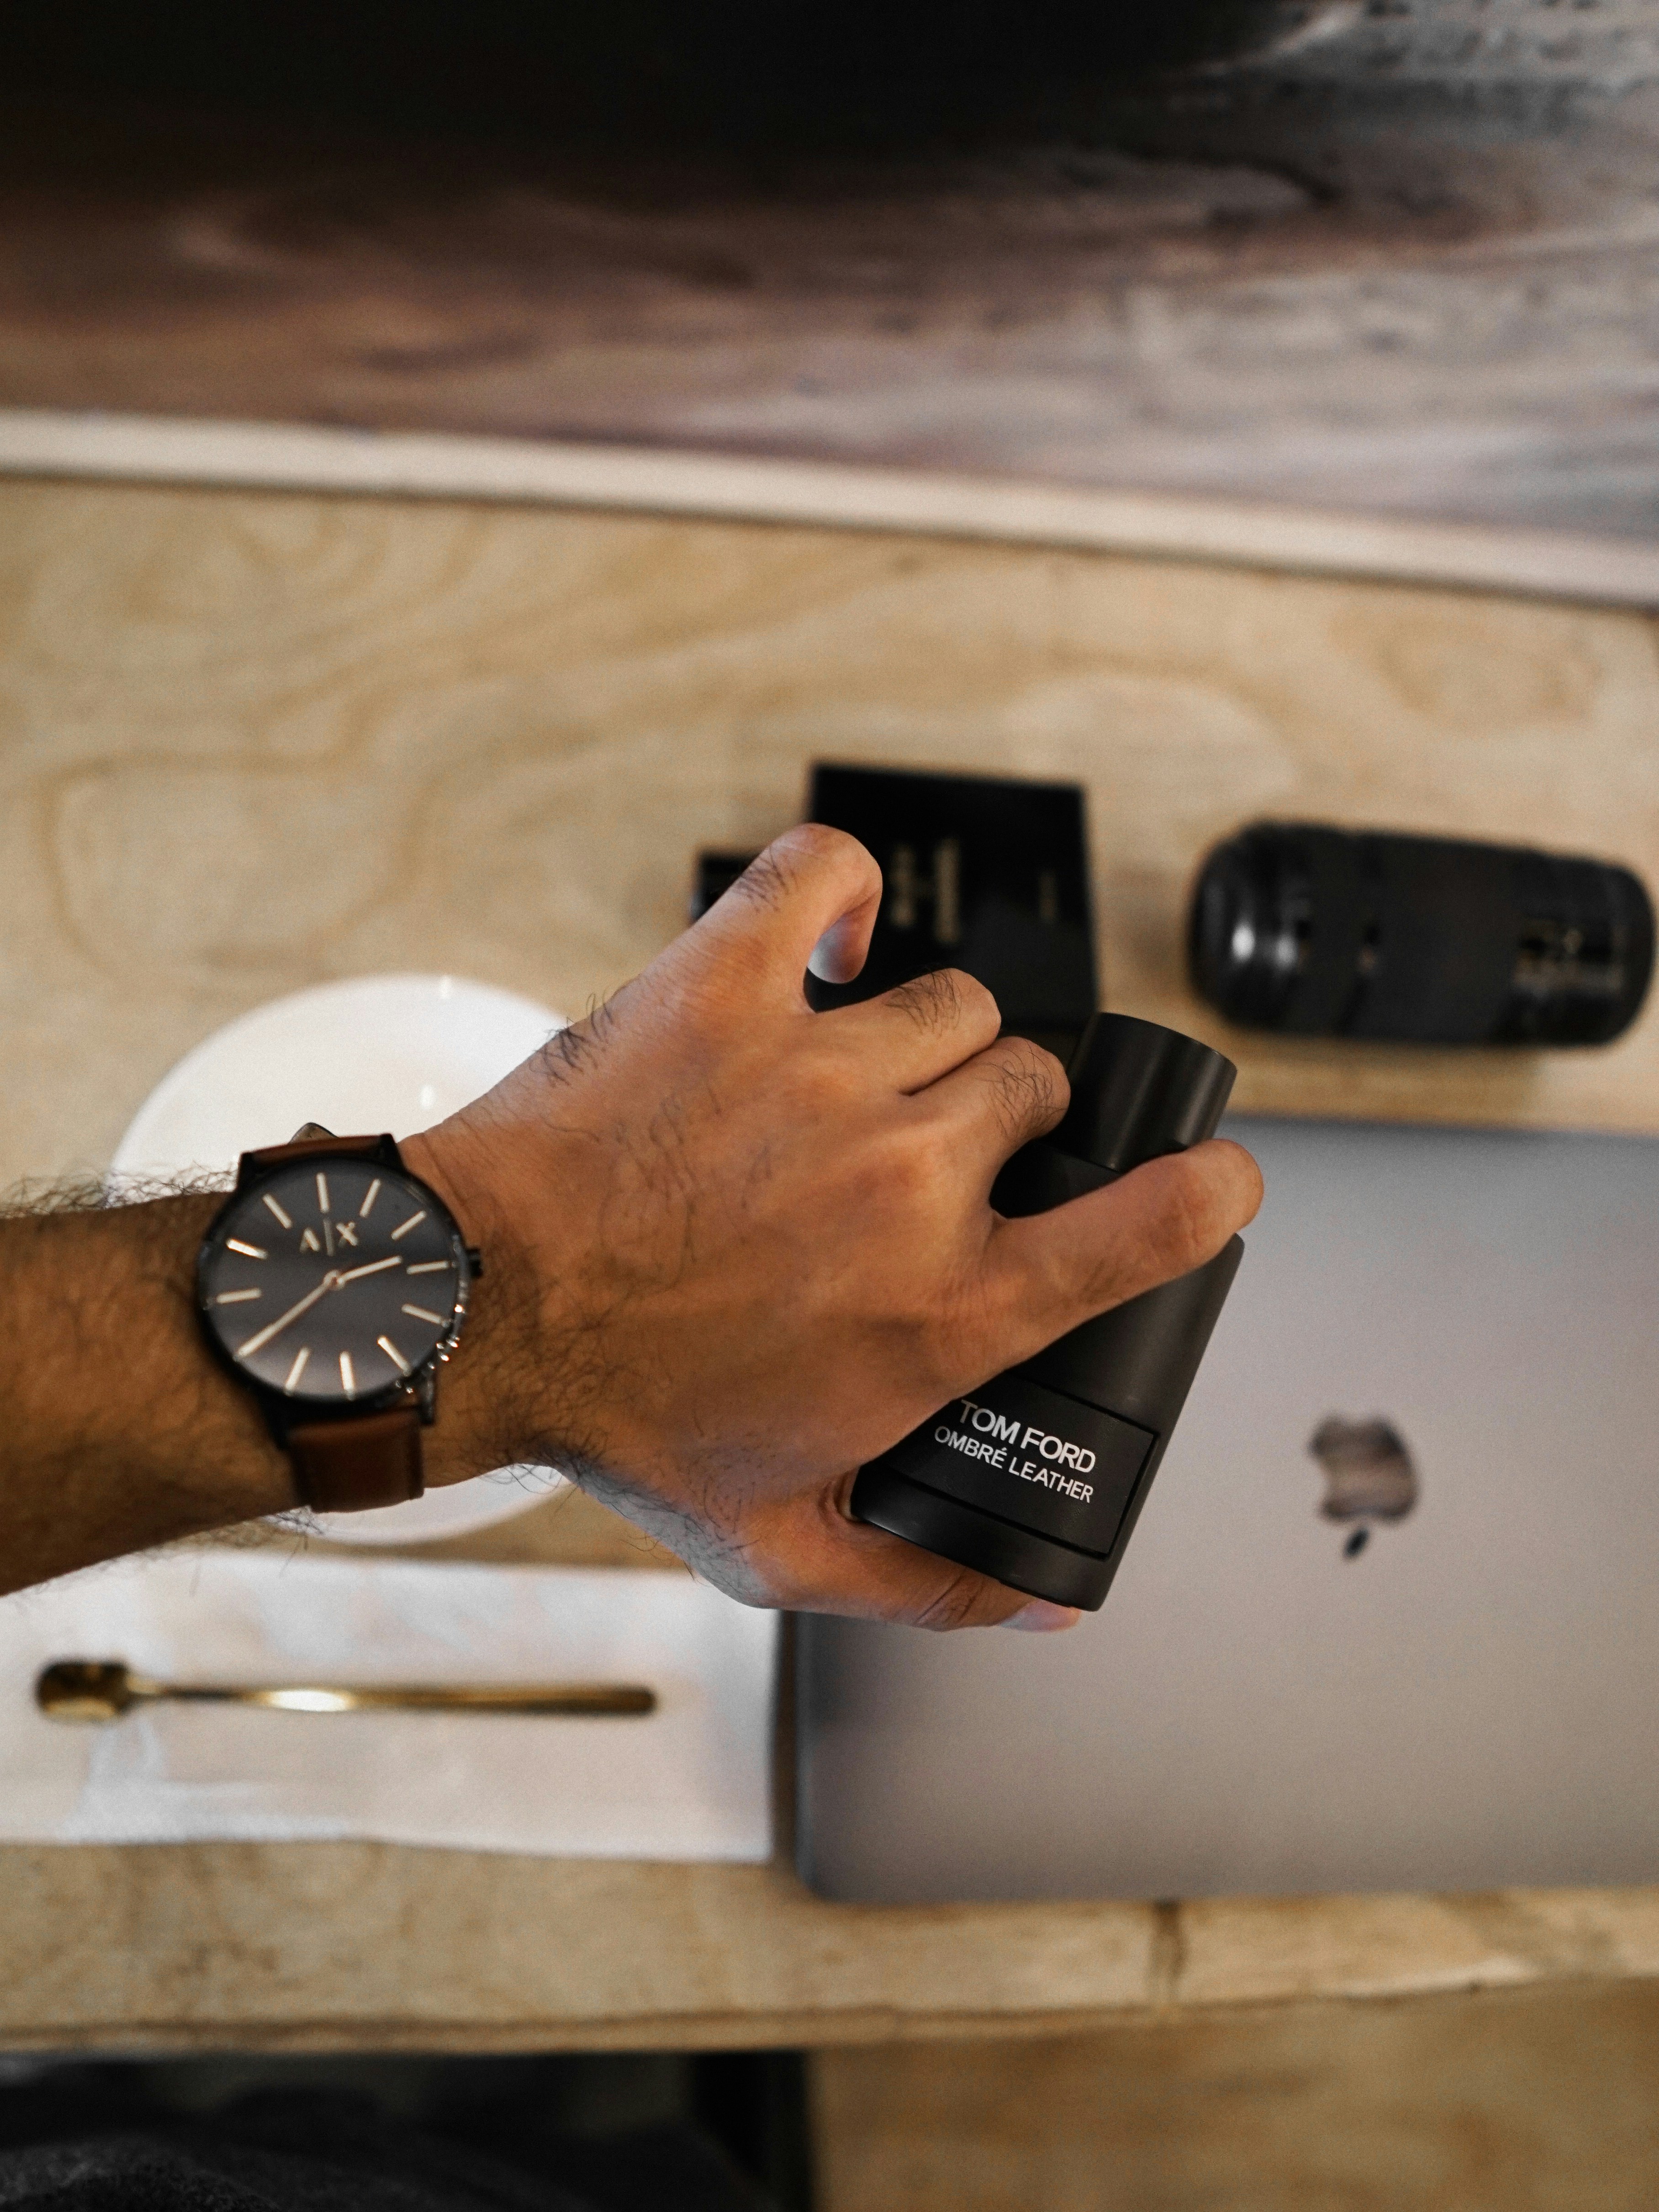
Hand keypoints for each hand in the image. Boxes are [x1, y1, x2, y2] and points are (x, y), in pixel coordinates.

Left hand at [403, 826, 1260, 1631]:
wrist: (474, 1319)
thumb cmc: (623, 1421)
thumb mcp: (785, 1545)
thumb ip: (931, 1583)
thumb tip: (1043, 1608)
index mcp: (943, 1309)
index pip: (1150, 1227)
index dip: (1210, 1192)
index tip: (1216, 1178)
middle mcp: (908, 1180)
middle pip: (1043, 1095)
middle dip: (1006, 1132)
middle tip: (930, 1168)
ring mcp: (822, 1071)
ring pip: (957, 1008)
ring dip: (928, 1046)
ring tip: (858, 1088)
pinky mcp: (729, 989)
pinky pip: (827, 880)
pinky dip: (842, 892)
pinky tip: (835, 939)